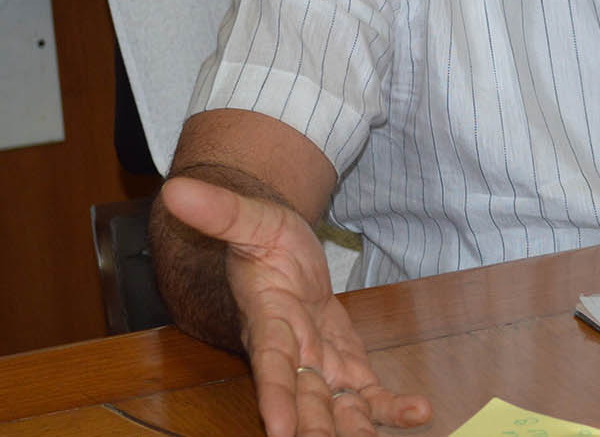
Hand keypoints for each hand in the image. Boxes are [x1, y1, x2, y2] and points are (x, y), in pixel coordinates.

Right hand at [159, 177, 431, 436]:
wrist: (281, 248)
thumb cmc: (263, 237)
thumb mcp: (249, 216)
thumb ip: (219, 210)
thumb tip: (177, 188)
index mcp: (267, 318)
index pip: (268, 362)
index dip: (274, 395)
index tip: (279, 429)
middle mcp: (291, 350)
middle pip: (304, 397)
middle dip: (317, 427)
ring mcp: (318, 361)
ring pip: (335, 405)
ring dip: (355, 427)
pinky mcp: (344, 362)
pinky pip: (366, 391)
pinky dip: (389, 406)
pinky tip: (419, 414)